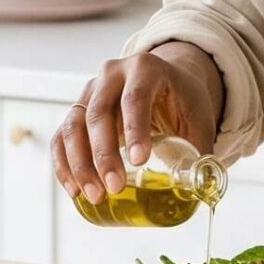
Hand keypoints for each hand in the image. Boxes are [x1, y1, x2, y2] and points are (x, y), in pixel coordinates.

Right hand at [52, 43, 220, 203]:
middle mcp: (111, 74)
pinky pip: (62, 137)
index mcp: (145, 68)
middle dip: (104, 154)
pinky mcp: (77, 110)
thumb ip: (201, 151)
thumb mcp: (198, 117)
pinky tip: (74, 189)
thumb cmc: (182, 100)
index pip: (135, 97)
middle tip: (114, 187)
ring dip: (80, 164)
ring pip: (74, 126)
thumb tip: (200, 189)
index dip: (135, 129)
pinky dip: (64, 164)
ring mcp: (89, 91)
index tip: (139, 161)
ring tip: (94, 195)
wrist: (163, 80)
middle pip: (99, 113)